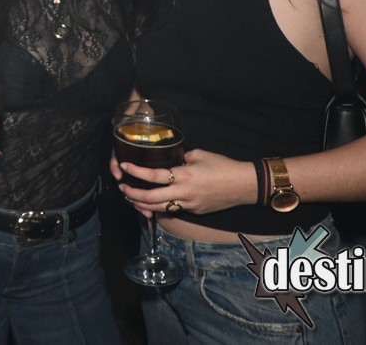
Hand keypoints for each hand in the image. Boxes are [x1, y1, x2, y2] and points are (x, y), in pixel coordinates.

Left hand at [115, 149, 256, 217]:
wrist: (243, 185)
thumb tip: (168, 158)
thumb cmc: (223, 166)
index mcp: (184, 176)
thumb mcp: (199, 154)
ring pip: (159, 209)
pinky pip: (172, 211)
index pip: (153, 176)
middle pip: (151, 199)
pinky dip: (158, 208)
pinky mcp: (194, 211)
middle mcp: (184, 194)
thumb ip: (180, 157)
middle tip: (122, 188)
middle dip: (132, 195)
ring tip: (131, 197)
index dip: (136, 172)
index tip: (124, 166)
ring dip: (142, 205)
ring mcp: (188, 205)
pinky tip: (151, 203)